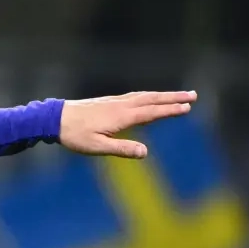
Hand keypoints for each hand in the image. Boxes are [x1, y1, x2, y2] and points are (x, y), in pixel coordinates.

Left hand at [59, 91, 196, 158]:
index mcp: (122, 116)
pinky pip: (134, 96)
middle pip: (152, 99)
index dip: (170, 110)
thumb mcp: (97, 147)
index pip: (152, 112)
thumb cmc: (75, 135)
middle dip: (173, 97)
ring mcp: (114, 101)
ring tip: (178, 95)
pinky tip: (148, 97)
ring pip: (144, 96)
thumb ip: (122, 149)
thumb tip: (145, 152)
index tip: (188, 107)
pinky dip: (148, 95)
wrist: (54, 119)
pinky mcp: (108, 101)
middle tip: (194, 95)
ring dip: (163, 95)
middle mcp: (121, 105)